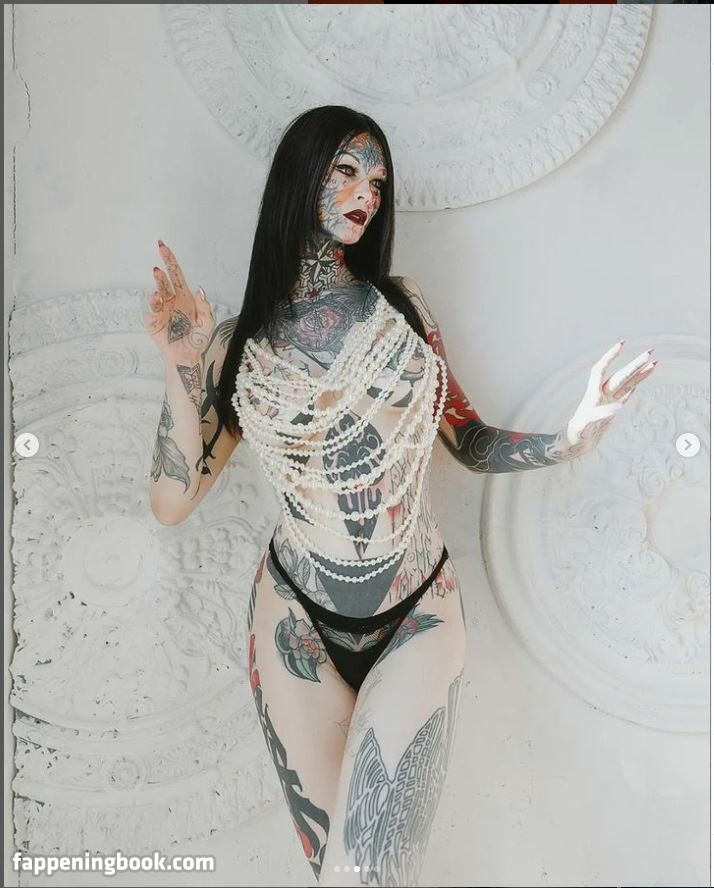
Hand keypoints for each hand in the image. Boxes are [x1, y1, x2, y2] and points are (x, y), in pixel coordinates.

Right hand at [141, 240, 214, 363]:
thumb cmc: (197, 340)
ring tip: (157, 272)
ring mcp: (161, 309)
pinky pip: (152, 309)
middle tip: (161, 249)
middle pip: (165, 278)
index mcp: (184, 297)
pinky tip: (156, 296)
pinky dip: (153, 302)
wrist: (187, 357)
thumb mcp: (207, 323)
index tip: (164, 247)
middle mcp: (171, 300)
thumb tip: (200, 291)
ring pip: (158, 291)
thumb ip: (205, 307)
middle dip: (164, 263)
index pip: (176, 275)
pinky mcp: (153, 321)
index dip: (171, 261)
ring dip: (158, 281)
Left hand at [563, 339, 657, 455]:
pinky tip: (642, 379)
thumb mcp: (583, 427)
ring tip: (654, 362)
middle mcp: (601, 395)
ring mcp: (607, 401)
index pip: (600, 370)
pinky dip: (635, 385)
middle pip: (620, 376)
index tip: (621, 344)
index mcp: (592, 396)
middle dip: (635, 364)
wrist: (574, 444)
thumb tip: (618, 407)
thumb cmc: (574, 435)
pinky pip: (626, 394)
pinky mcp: (612, 410)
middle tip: (650, 352)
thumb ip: (599, 415)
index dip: (610, 357)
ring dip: (639, 373)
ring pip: (626, 383)